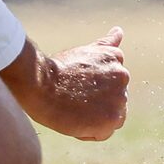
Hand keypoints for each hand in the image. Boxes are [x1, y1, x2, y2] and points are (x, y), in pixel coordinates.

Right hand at [3, 29, 129, 140]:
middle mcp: (123, 76)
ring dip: (91, 119)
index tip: (75, 85)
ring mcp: (119, 97)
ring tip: (72, 108)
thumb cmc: (57, 69)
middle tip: (71, 97)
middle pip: (110, 101)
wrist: (41, 84)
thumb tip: (119, 30)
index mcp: (117, 58)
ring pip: (107, 118)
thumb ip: (105, 44)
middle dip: (93, 103)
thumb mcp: (85, 51)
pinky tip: (73, 120)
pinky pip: (102, 133)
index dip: (90, 89)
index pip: (109, 83)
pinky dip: (87, 132)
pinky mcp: (112, 118)